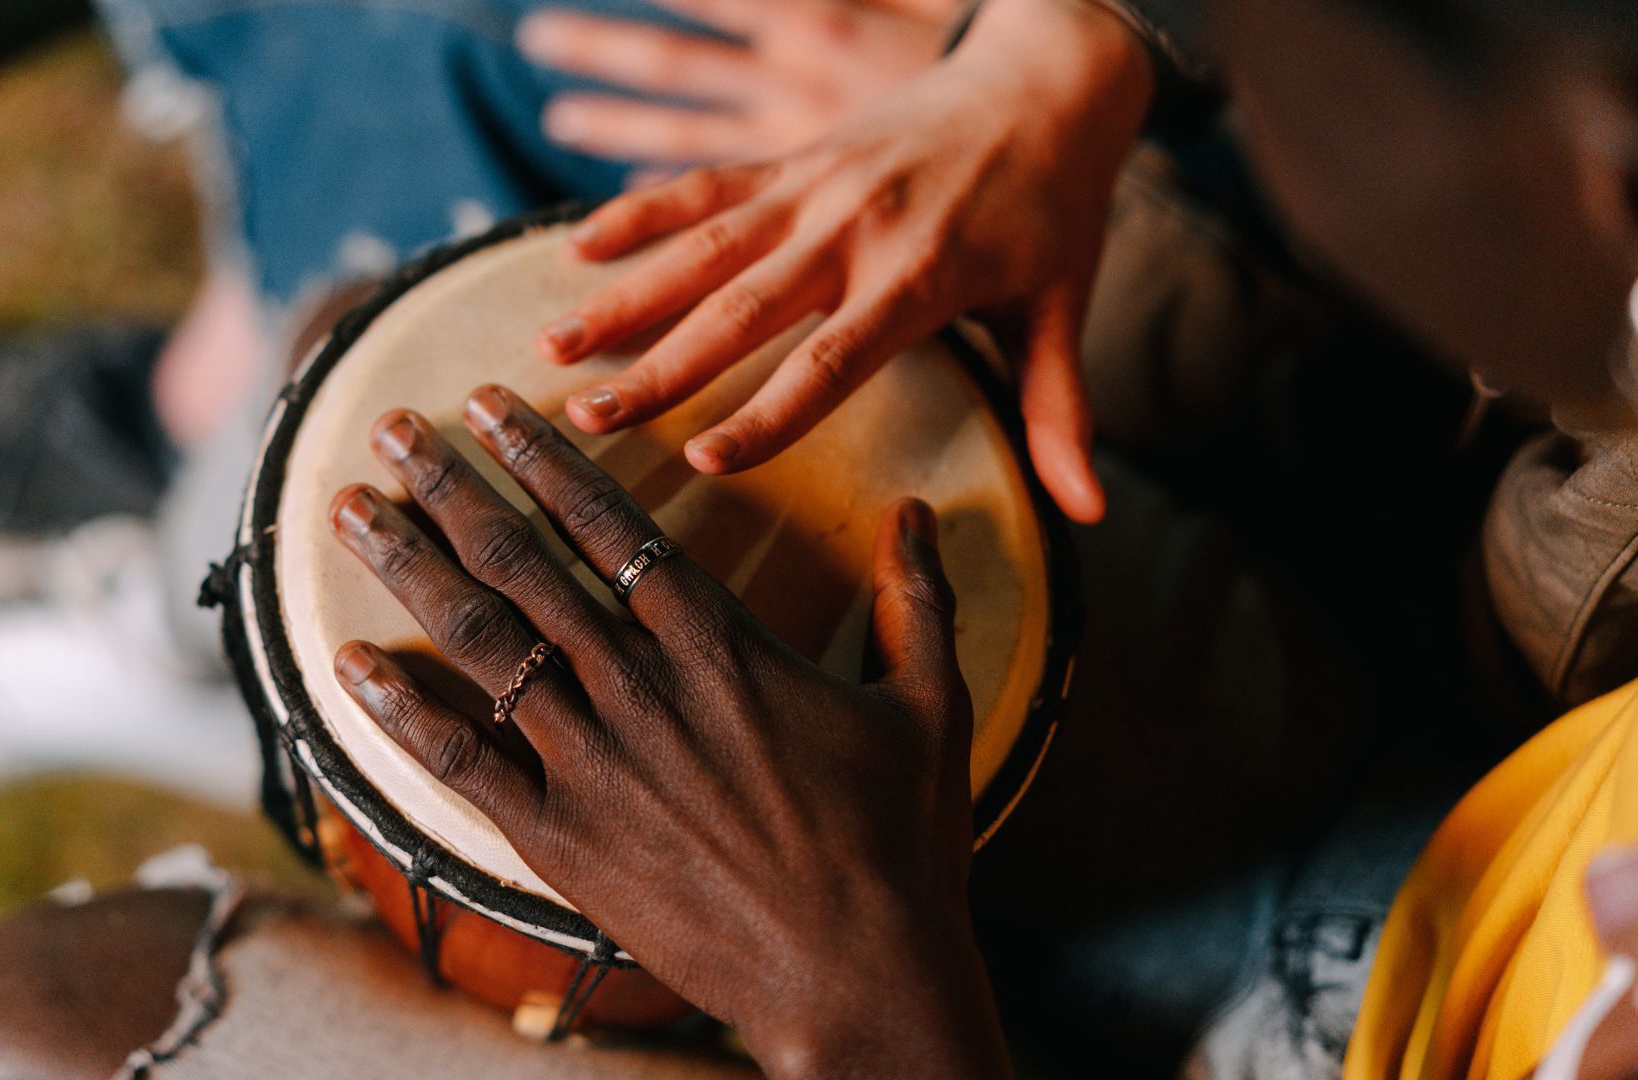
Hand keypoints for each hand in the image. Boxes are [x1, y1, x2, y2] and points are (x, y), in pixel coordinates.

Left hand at [329, 385, 1010, 1078]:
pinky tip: (346, 665)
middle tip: (387, 430)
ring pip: (482, 644)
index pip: (609, 524)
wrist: (860, 979)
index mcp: (721, 645)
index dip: (540, 457)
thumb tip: (921, 512)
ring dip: (408, 568)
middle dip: (448, 486)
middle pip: (523, 563)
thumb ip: (916, 600)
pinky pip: (463, 764)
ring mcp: (594, 764)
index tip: (487, 405)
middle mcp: (643, 687)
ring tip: (349, 513)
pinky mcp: (564, 842)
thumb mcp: (932, 708)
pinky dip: (400, 711)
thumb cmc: (900, 847)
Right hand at [537, 0, 1155, 523]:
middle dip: (661, 367)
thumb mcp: (1064, 306)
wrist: (1048, 74)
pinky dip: (639, 211)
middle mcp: (856, 229)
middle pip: (744, 309)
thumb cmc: (1057, 205)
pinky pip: (705, 183)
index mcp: (922, 277)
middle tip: (587, 419)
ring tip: (551, 345)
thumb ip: (1059, 411)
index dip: (765, 413)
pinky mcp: (794, 156)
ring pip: (704, 245)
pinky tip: (573, 248)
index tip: (700, 460)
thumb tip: (1086, 514)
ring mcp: (816, 186)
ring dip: (625, 296)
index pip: (831, 362)